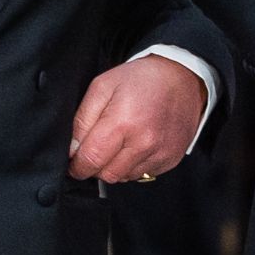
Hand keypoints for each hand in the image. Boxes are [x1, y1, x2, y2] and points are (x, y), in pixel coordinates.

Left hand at [69, 55, 204, 182]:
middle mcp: (143, 142)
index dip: (77, 165)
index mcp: (123, 122)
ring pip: (124, 177)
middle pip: (106, 174)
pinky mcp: (170, 159)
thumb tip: (73, 149)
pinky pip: (143, 174)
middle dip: (96, 165)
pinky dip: (135, 164)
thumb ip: (82, 118)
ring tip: (121, 140)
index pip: (90, 160)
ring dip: (116, 165)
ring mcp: (159, 153)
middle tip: (98, 146)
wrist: (181, 77)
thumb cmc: (140, 79)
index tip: (75, 160)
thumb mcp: (102, 85)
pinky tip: (137, 143)